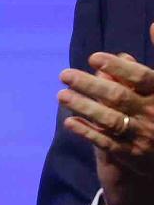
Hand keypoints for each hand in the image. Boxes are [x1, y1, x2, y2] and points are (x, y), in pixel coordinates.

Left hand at [60, 31, 153, 204]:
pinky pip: (105, 142)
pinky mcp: (130, 155)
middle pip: (119, 97)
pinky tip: (70, 122)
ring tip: (61, 95)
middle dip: (90, 84)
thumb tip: (127, 49)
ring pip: (109, 119)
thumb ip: (143, 74)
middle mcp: (153, 114)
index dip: (118, 66)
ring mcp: (142, 136)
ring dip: (83, 106)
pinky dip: (87, 131)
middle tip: (64, 74)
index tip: (93, 58)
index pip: (142, 77)